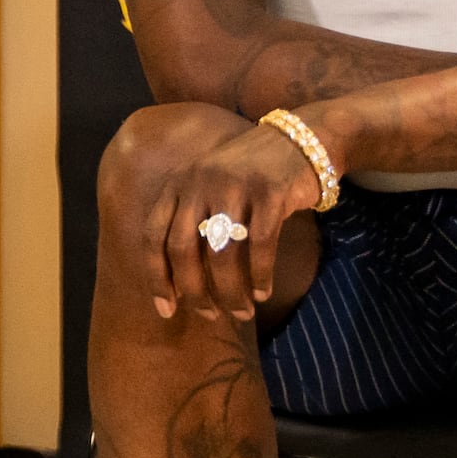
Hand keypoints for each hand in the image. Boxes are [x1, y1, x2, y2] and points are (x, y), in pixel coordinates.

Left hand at [137, 119, 325, 323]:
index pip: (154, 236)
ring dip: (230, 291)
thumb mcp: (210, 189)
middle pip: (184, 249)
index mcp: (179, 183)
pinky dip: (260, 275)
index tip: (166, 310)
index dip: (157, 277)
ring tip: (241, 312)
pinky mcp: (269, 191)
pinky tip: (262, 292)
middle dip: (194, 291)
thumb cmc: (250, 178)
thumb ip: (191, 225)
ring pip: (223, 253)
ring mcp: (234, 185)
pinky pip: (260, 245)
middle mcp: (200, 182)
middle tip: (208, 316)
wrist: (302, 141)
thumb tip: (179, 286)